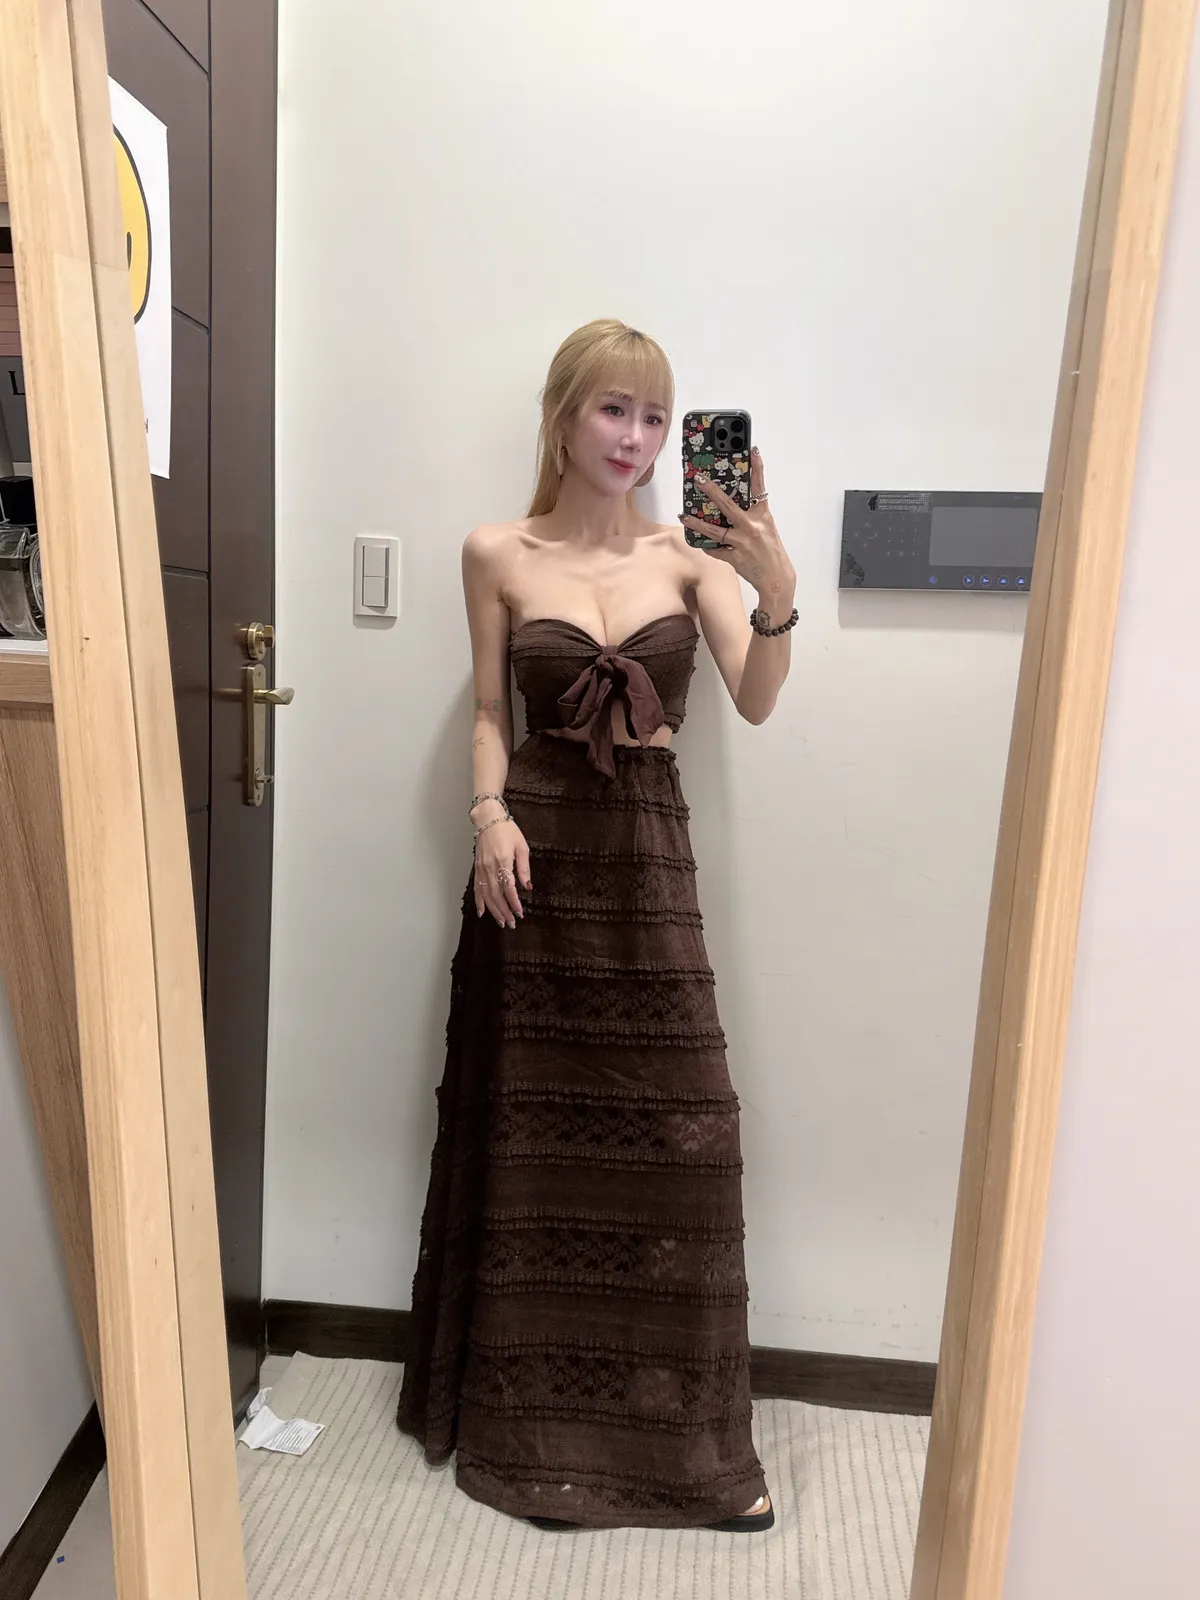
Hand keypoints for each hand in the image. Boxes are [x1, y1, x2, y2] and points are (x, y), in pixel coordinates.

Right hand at [473, 819, 531, 927]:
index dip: (514, 903)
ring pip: (486, 895)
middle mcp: (490, 867)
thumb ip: (524, 868)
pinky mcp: (477, 868)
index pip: (508, 888)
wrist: (488, 819)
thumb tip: (527, 886)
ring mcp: (481, 868)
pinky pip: (477, 888)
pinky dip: (478, 902)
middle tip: (512, 923)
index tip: (520, 913)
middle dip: (504, 911)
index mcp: (503, 861)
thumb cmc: (507, 830)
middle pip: (496, 895)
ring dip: (493, 910)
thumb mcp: (522, 846)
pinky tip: (482, 912)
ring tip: (501, 922)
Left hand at [680, 447, 795, 604]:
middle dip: (711, 491)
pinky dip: (707, 546)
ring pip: (714, 530)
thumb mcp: (767, 528)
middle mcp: (752, 527)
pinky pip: (715, 550)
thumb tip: (730, 506)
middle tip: (698, 479)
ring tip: (683, 516)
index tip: (753, 450)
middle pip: (728, 505)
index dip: (757, 468)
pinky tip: (697, 541)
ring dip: (696, 523)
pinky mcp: (734, 558)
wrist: (777, 579)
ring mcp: (742, 543)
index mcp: (763, 516)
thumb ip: (752, 515)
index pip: (760, 488)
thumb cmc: (772, 552)